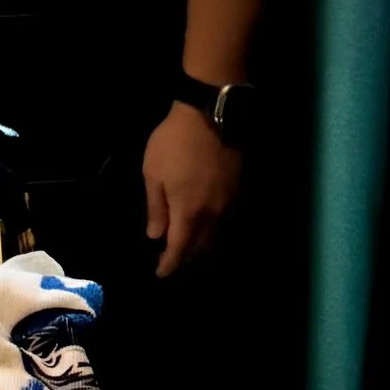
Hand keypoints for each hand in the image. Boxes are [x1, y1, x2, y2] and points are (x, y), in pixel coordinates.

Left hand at [142, 104, 241, 275]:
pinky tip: (203, 220)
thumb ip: (156, 208)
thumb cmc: (173, 144)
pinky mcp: (236, 189)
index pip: (180, 248)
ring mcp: (228, 202)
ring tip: (187, 243)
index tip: (161, 273)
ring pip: (214, 233)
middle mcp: (212, 214)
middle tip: (173, 259)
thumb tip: (156, 236)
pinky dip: (211, 226)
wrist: (209, 116)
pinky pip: (223, 218)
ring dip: (200, 243)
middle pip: (201, 246)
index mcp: (189, 212)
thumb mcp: (153, 174)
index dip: (170, 263)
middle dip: (186, 256)